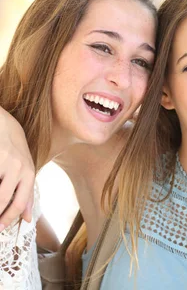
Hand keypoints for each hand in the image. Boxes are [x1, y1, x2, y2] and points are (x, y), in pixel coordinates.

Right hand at [0, 109, 34, 229]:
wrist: (3, 123)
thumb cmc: (14, 150)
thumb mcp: (25, 169)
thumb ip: (26, 193)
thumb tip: (27, 219)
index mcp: (28, 173)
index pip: (19, 202)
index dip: (8, 218)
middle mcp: (17, 167)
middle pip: (2, 199)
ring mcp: (3, 161)